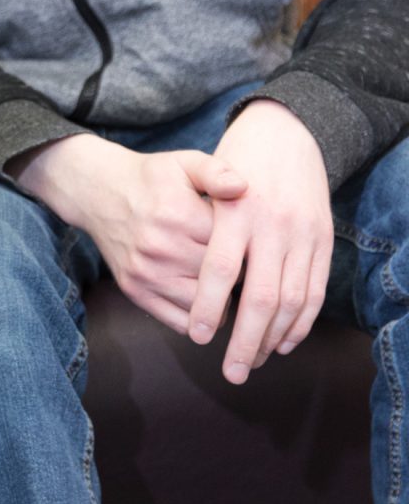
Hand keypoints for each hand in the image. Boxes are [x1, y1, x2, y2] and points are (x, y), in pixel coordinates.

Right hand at [12, 134, 244, 332]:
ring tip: (222, 282)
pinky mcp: (134, 290)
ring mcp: (146, 273)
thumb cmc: (151, 178)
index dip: (252, 249)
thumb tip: (243, 187)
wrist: (96, 191)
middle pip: (226, 281)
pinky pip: (181, 323)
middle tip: (244, 266)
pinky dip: (198, 316)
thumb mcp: (184, 163)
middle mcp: (160, 247)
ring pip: (207, 310)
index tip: (256, 245)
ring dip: (221, 301)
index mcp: (178, 214)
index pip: (237, 248)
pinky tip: (201, 296)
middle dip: (241, 277)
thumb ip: (217, 171)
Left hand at [196, 101, 333, 382]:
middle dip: (246, 338)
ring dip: (274, 337)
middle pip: (261, 295)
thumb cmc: (234, 159)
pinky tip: (283, 342)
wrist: (285, 132)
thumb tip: (181, 264)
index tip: (199, 336)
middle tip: (231, 371)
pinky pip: (315, 290)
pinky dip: (301, 321)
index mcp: (237, 210)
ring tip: (252, 362)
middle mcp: (273, 226)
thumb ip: (189, 217)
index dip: (211, 305)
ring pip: (293, 300)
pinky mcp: (322, 241)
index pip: (222, 268)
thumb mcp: (199, 171)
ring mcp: (303, 235)